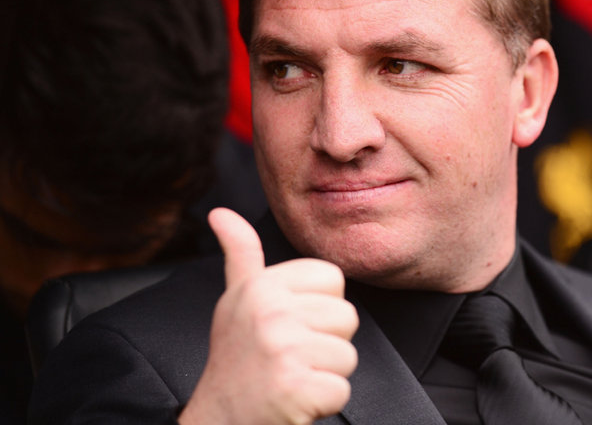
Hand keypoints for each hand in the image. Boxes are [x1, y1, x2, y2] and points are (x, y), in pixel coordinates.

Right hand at [179, 208, 358, 424]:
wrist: (218, 421)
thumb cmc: (235, 358)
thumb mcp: (235, 300)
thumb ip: (240, 252)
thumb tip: (221, 213)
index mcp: (262, 285)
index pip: (333, 279)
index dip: (320, 307)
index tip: (291, 325)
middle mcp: (270, 311)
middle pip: (347, 317)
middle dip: (326, 344)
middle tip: (290, 357)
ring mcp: (282, 349)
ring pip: (347, 355)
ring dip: (325, 375)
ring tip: (292, 377)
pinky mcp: (295, 388)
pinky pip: (341, 389)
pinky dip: (322, 403)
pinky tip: (294, 400)